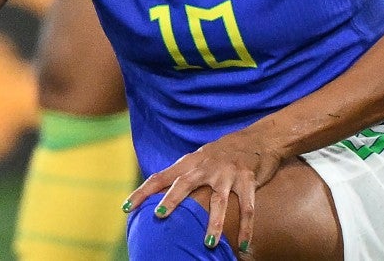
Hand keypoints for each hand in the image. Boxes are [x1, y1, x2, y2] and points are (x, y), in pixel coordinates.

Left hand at [124, 130, 282, 254]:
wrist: (257, 138)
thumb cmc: (220, 155)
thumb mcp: (198, 161)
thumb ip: (181, 177)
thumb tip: (157, 200)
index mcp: (189, 163)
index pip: (160, 177)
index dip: (142, 192)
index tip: (126, 208)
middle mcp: (205, 167)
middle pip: (185, 183)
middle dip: (172, 199)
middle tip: (159, 215)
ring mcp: (227, 173)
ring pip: (219, 200)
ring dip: (214, 222)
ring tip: (208, 243)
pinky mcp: (247, 179)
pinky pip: (247, 207)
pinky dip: (246, 227)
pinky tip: (245, 246)